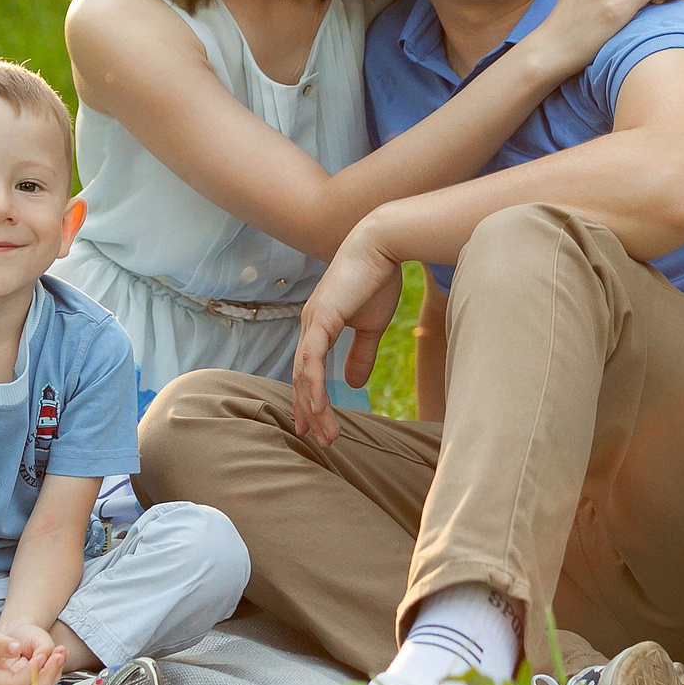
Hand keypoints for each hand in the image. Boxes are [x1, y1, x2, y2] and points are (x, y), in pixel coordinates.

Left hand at [293, 219, 402, 446]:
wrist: (382, 245)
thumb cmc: (377, 278)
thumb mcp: (371, 325)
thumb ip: (361, 353)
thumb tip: (352, 384)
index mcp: (319, 326)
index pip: (307, 370)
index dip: (309, 398)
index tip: (314, 425)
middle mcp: (310, 326)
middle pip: (301, 377)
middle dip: (308, 410)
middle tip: (317, 439)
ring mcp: (312, 322)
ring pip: (304, 374)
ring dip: (312, 406)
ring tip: (323, 434)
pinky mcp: (322, 318)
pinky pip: (312, 358)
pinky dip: (312, 383)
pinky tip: (316, 406)